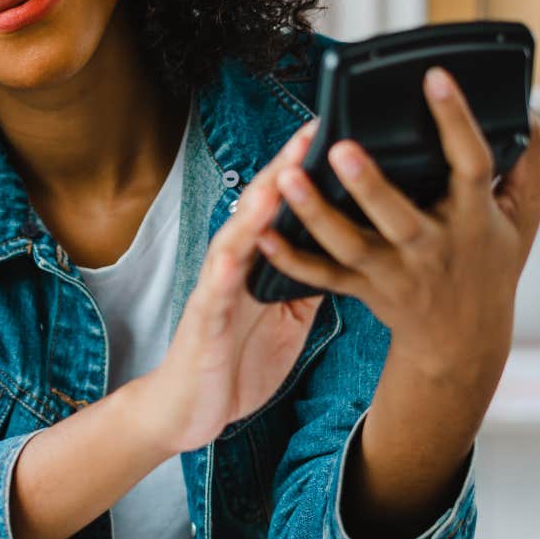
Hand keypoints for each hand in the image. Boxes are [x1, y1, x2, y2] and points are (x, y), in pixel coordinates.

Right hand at [130, 117, 324, 456]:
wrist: (192, 407)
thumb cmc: (238, 357)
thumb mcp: (288, 314)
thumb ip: (308, 278)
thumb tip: (348, 247)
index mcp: (258, 261)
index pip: (281, 204)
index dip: (303, 168)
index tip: (329, 131)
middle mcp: (235, 265)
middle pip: (258, 207)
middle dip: (283, 170)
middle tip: (310, 133)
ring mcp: (217, 289)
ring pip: (236, 238)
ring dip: (255, 208)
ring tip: (278, 179)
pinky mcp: (206, 320)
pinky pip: (216, 292)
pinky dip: (226, 270)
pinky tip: (237, 254)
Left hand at [253, 65, 539, 382]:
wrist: (465, 343)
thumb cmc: (492, 265)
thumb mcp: (524, 217)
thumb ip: (527, 163)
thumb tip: (524, 111)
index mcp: (475, 218)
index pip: (471, 164)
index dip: (456, 120)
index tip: (434, 77)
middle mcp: (433, 247)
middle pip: (399, 218)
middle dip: (370, 185)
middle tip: (341, 146)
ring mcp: (395, 272)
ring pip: (351, 246)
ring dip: (317, 214)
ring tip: (288, 177)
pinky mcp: (364, 288)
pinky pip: (323, 276)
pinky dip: (292, 260)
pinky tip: (264, 233)